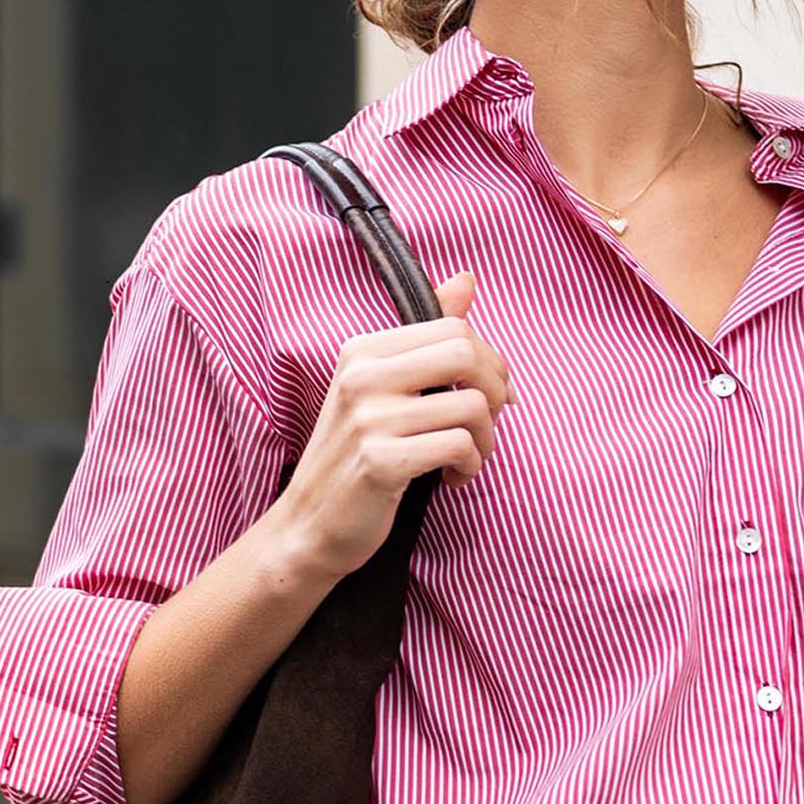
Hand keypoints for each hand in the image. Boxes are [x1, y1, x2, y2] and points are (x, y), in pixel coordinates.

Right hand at [275, 271, 514, 581]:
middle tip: (487, 423)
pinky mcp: (381, 462)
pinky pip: (459, 446)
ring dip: (486, 440)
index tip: (486, 394)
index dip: (487, 361)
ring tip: (467, 457)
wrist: (308, 525)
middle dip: (495, 392)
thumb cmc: (355, 456)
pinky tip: (453, 478)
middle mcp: (361, 377)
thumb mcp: (382, 388)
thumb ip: (426, 335)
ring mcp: (368, 419)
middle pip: (466, 355)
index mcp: (361, 350)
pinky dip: (471, 466)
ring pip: (471, 407)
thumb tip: (467, 279)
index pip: (453, 328)